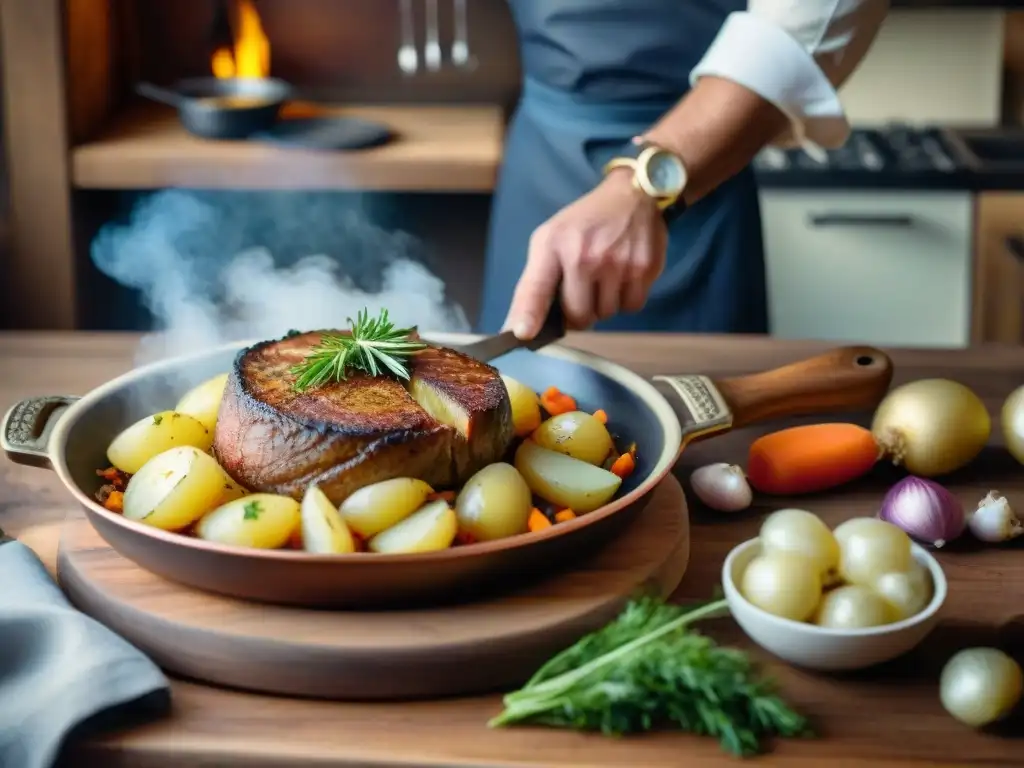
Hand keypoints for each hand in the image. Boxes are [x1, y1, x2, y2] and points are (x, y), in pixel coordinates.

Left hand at [502, 170, 667, 338]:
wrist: (630, 194)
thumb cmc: (583, 223)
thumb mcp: (549, 240)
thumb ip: (534, 284)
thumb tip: (519, 330)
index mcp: (553, 245)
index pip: (536, 287)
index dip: (529, 315)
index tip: (523, 335)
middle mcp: (585, 255)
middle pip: (578, 316)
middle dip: (578, 312)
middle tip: (582, 291)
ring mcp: (617, 262)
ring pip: (606, 314)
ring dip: (603, 305)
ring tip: (604, 277)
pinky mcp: (645, 267)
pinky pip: (632, 306)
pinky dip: (626, 299)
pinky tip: (622, 276)